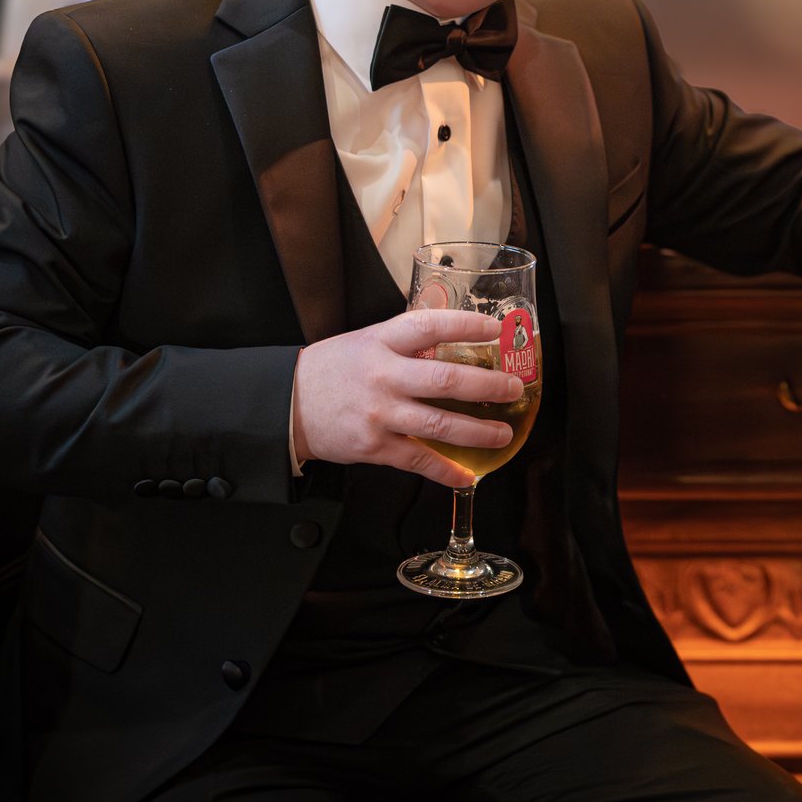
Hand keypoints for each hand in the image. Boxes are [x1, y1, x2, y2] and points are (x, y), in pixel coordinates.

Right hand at [292, 309, 527, 489]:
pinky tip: (468, 476)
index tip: (496, 329)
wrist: (287, 404)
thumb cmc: (335, 369)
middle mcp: (383, 376)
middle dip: (486, 386)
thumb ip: (408, 339)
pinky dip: (445, 471)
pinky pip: (418, 461)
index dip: (466, 325)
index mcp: (383, 342)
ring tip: (503, 433)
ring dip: (477, 432)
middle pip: (443, 380)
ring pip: (437, 425)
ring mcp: (380, 414)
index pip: (429, 326)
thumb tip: (457, 328)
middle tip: (514, 387)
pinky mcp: (374, 447)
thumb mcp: (368, 340)